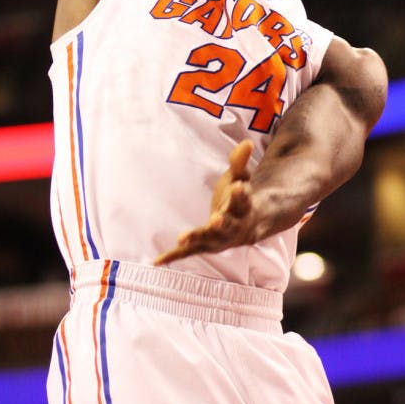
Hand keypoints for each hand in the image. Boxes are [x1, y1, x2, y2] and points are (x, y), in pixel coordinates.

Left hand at [155, 139, 258, 265]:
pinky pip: (188, 252)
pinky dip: (174, 256)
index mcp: (243, 208)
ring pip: (207, 240)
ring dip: (196, 238)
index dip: (241, 194)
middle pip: (227, 225)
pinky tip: (157, 261)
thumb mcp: (240, 177)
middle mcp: (232, 227)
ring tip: (182, 237)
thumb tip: (247, 142)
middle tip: (216, 218)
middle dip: (222, 222)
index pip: (243, 200)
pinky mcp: (204, 246)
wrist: (247, 228)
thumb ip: (240, 161)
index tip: (239, 186)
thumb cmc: (240, 198)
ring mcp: (218, 239)